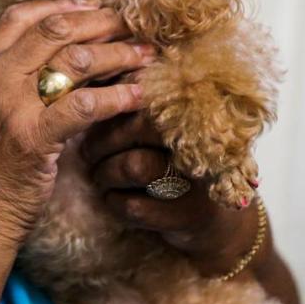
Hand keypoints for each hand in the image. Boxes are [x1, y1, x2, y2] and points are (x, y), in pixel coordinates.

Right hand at [0, 0, 151, 251]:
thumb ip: (3, 81)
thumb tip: (48, 57)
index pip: (17, 16)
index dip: (59, 5)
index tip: (89, 7)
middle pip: (53, 28)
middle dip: (98, 21)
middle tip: (128, 24)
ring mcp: (10, 106)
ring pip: (74, 59)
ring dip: (117, 52)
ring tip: (143, 54)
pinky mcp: (33, 138)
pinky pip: (84, 105)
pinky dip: (117, 97)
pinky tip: (138, 96)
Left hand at [80, 112, 266, 275]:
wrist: (216, 220)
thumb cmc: (175, 164)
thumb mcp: (162, 131)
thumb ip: (134, 104)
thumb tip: (92, 83)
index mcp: (189, 114)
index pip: (141, 96)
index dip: (110, 107)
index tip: (91, 118)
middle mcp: (198, 141)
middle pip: (136, 128)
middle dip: (101, 142)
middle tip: (87, 153)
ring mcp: (196, 178)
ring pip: (134, 166)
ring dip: (105, 174)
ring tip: (99, 176)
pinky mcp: (188, 214)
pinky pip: (134, 206)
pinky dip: (114, 203)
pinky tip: (113, 199)